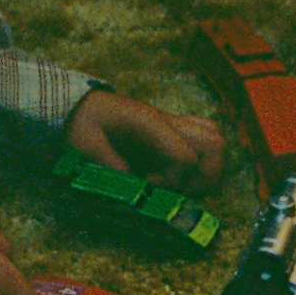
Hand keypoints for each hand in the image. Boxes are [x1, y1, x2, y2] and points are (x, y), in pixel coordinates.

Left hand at [64, 90, 224, 195]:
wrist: (80, 105)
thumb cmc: (82, 123)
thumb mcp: (85, 144)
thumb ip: (110, 165)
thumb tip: (137, 186)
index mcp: (149, 123)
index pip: (185, 156)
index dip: (171, 181)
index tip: (146, 186)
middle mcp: (169, 121)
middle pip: (214, 144)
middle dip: (203, 176)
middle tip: (173, 189)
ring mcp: (174, 124)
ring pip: (215, 139)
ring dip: (207, 167)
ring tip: (178, 182)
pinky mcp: (173, 129)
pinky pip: (205, 135)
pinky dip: (203, 156)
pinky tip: (177, 170)